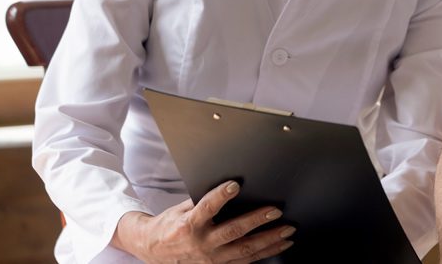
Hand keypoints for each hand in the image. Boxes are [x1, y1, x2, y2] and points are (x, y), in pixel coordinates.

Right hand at [111, 180, 294, 262]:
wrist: (154, 250)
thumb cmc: (171, 224)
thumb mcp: (181, 208)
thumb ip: (203, 200)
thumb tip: (231, 185)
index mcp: (189, 225)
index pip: (206, 208)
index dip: (220, 196)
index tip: (235, 185)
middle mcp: (201, 244)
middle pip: (233, 232)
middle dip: (257, 221)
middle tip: (276, 211)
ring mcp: (211, 259)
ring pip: (245, 251)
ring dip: (269, 240)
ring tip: (287, 230)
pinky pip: (246, 261)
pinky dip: (266, 253)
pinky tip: (279, 245)